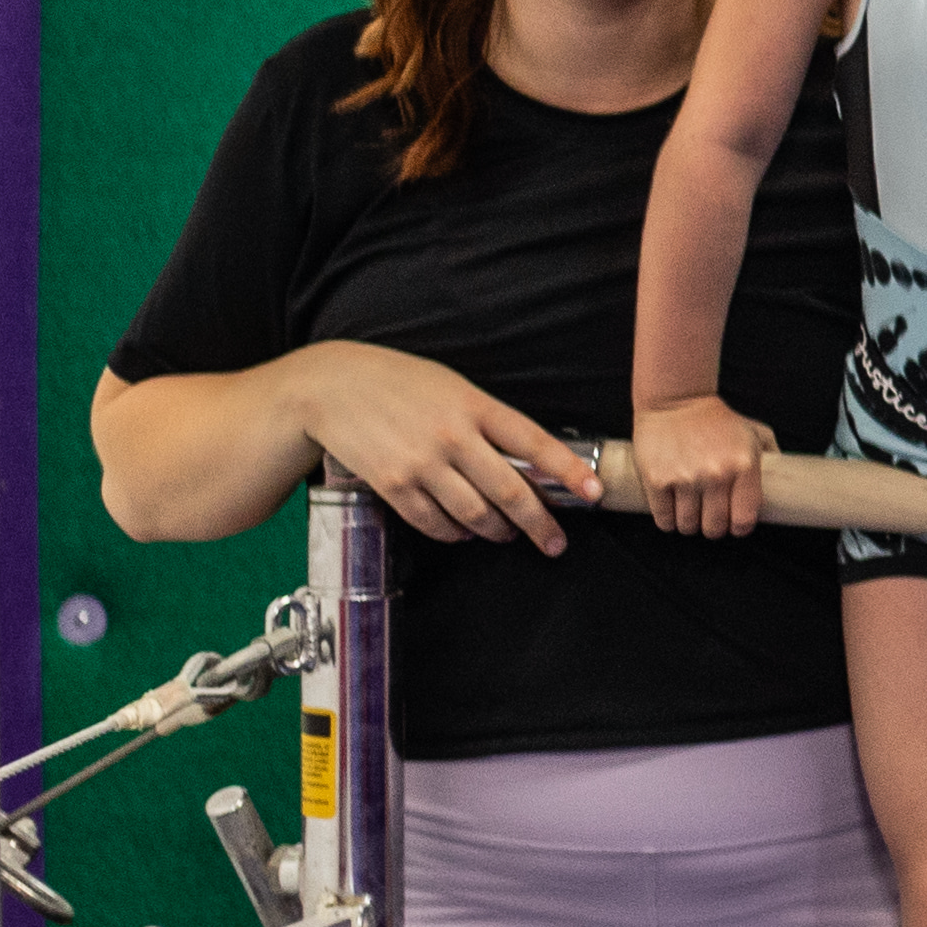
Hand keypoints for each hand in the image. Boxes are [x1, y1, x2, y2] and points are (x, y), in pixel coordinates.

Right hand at [281, 343, 592, 551]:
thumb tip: (528, 460)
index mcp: (475, 406)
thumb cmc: (399, 383)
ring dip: (498, 531)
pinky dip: (455, 534)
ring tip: (506, 533)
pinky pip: (435, 523)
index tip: (595, 494)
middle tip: (555, 542)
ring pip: (476, 515)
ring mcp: (423, 464)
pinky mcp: (394, 485)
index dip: (570, 471)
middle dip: (539, 524)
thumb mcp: (452, 387)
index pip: (535, 443)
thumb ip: (488, 421)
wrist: (331, 386)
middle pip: (511, 492)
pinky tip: (463, 532)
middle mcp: (453, 437)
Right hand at [630, 394, 774, 539]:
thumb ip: (774, 455)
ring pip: (687, 526)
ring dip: (689, 524)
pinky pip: (664, 519)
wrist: (676, 400)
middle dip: (712, 527)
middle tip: (709, 517)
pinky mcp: (656, 480)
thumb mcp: (755, 432)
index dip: (738, 527)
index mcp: (744, 466)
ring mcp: (685, 478)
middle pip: (714, 528)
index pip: (744, 520)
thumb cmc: (718, 420)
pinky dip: (667, 521)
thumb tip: (789, 481)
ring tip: (689, 511)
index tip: (733, 524)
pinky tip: (671, 510)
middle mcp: (716, 475)